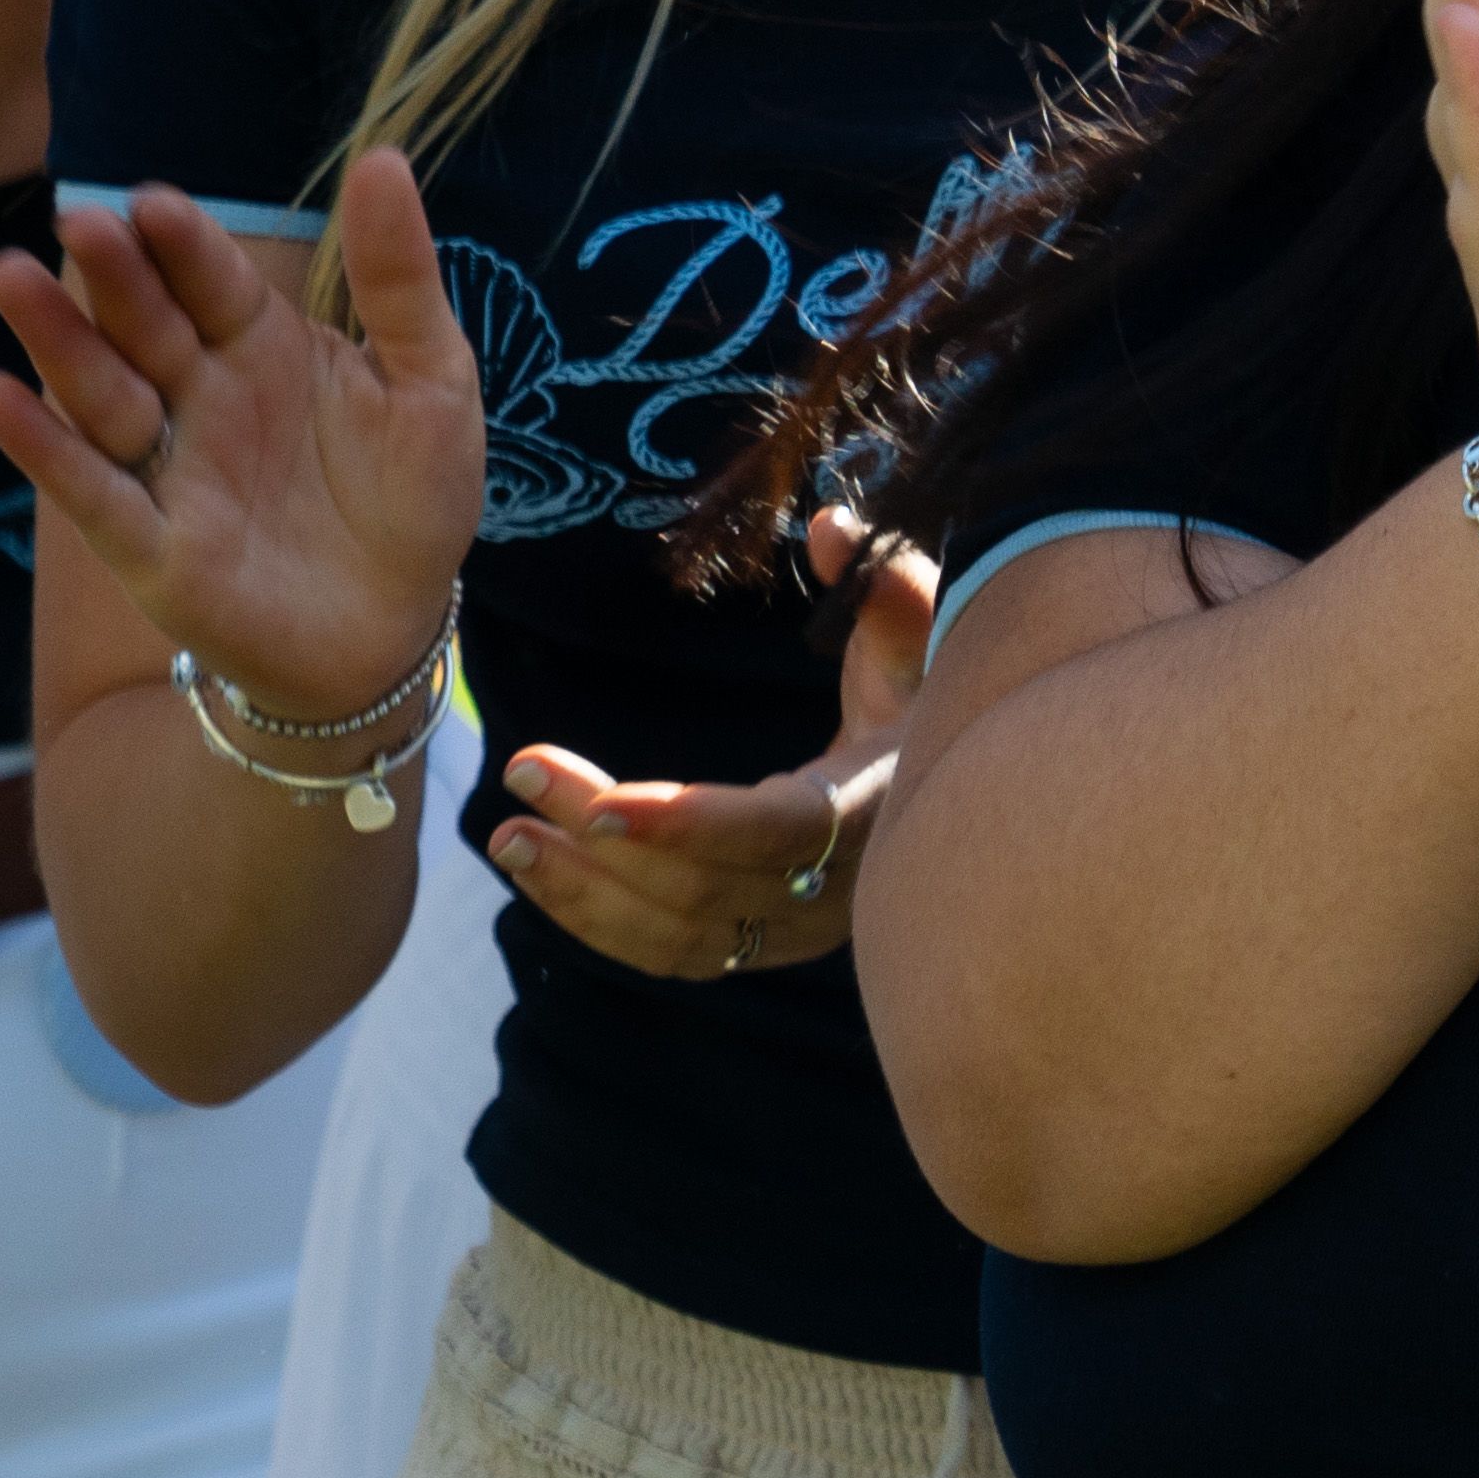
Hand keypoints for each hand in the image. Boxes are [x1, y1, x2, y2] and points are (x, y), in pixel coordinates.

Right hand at [0, 159, 487, 742]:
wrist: (398, 628)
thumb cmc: (411, 498)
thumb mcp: (430, 379)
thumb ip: (399, 279)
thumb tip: (382, 158)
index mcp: (263, 347)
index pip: (213, 282)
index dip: (184, 246)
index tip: (154, 202)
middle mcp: (201, 398)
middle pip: (143, 325)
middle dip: (112, 276)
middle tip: (78, 220)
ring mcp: (168, 469)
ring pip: (100, 394)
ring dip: (57, 341)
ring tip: (13, 278)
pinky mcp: (150, 547)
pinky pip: (89, 490)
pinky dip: (41, 446)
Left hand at [479, 505, 918, 987]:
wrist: (971, 813)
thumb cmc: (937, 710)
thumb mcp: (930, 646)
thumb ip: (889, 588)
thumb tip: (829, 524)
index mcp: (872, 810)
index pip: (774, 833)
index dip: (688, 825)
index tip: (601, 806)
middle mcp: (834, 890)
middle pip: (702, 884)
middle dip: (601, 838)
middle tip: (521, 773)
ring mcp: (795, 931)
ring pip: (677, 933)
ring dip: (584, 891)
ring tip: (508, 835)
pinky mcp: (762, 946)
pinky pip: (670, 954)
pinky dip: (598, 923)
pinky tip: (542, 874)